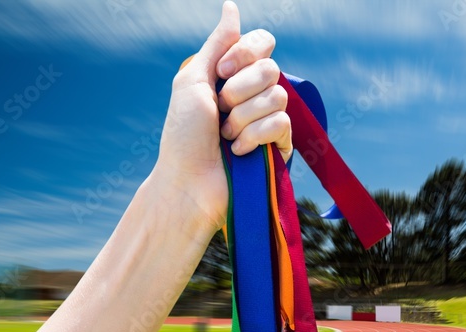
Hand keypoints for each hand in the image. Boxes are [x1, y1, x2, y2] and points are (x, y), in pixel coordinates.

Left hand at [153, 1, 291, 239]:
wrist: (189, 180)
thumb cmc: (183, 134)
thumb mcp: (193, 80)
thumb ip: (217, 44)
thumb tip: (231, 7)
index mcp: (235, 75)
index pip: (263, 44)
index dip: (245, 54)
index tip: (220, 72)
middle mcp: (255, 94)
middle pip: (271, 69)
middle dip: (239, 90)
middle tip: (220, 110)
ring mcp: (270, 120)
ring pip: (277, 96)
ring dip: (243, 117)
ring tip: (226, 136)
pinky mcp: (280, 146)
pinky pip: (282, 123)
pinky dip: (254, 136)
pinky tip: (238, 151)